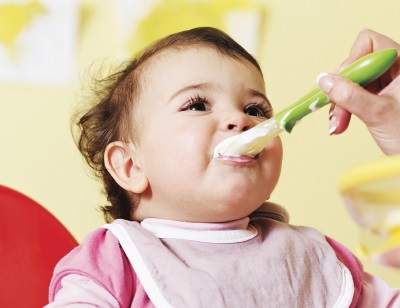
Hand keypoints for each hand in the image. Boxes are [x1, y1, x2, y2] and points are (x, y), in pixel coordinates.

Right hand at [318, 29, 399, 154]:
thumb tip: (323, 80)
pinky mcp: (378, 99)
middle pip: (356, 66)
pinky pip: (353, 96)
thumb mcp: (378, 114)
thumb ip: (350, 95)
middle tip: (338, 113)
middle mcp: (394, 71)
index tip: (346, 83)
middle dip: (341, 90)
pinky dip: (344, 110)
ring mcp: (385, 86)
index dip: (353, 60)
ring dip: (340, 104)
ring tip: (339, 124)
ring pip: (351, 83)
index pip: (369, 43)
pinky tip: (341, 124)